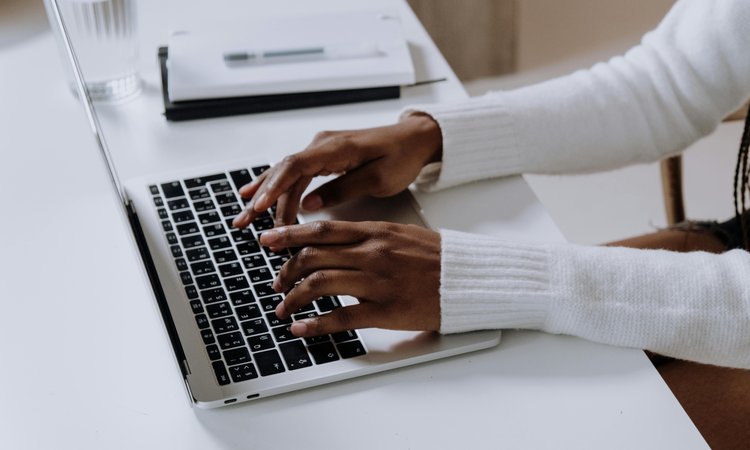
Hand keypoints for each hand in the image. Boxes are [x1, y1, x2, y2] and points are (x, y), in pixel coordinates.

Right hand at [233, 113, 441, 228]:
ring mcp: (321, 149)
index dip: (274, 188)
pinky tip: (253, 194)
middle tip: (245, 224)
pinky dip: (274, 185)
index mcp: (336, 148)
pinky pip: (293, 172)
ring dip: (264, 196)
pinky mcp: (323, 156)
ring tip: (243, 218)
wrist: (414, 139)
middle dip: (263, 200)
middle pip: (284, 172)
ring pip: (285, 173)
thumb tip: (309, 204)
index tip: (259, 208)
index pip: (295, 166)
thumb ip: (343, 189)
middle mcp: (323, 145)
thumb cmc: (401, 156)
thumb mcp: (379, 178)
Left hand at [259, 221, 441, 336]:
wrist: (467, 278)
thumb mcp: (400, 234)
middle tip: (276, 282)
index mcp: (375, 233)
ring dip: (294, 298)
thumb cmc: (435, 258)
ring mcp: (377, 282)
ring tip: (283, 308)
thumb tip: (336, 243)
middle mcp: (371, 254)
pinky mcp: (385, 310)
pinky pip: (341, 317)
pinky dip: (315, 324)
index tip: (269, 240)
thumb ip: (367, 237)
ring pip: (320, 284)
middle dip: (286, 270)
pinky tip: (301, 328)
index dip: (289, 235)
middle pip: (313, 256)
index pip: (322, 230)